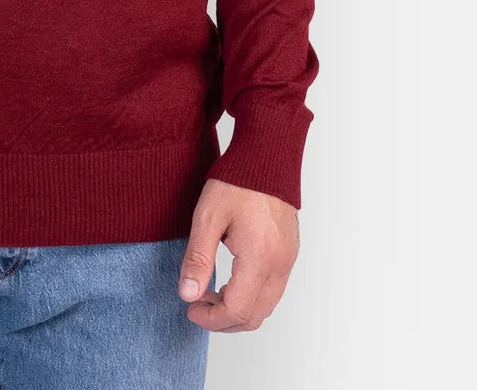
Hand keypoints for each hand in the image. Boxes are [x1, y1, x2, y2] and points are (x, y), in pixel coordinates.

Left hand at [177, 177, 299, 331]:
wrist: (266, 156)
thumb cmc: (237, 181)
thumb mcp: (208, 217)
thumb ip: (197, 258)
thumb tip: (187, 294)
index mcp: (260, 258)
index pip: (237, 310)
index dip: (210, 319)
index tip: (190, 309)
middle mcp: (280, 265)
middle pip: (254, 317)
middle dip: (223, 319)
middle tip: (197, 303)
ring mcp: (288, 260)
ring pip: (265, 307)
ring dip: (237, 310)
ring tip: (210, 292)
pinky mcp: (289, 253)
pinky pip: (273, 290)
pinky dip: (251, 297)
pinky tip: (230, 281)